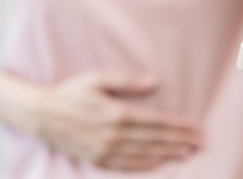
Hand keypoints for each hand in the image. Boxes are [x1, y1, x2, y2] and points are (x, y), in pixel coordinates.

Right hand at [30, 71, 202, 170]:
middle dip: (181, 140)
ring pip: (145, 152)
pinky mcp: (97, 158)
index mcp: (117, 113)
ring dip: (168, 152)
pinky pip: (126, 164)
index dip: (180, 126)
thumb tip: (155, 81)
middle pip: (156, 138)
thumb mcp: (98, 78)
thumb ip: (128, 80)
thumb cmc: (71, 92)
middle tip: (200, 142)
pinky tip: (158, 161)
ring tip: (187, 152)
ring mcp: (105, 149)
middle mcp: (114, 134)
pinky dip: (145, 163)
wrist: (41, 114)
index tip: (197, 128)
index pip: (158, 121)